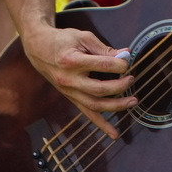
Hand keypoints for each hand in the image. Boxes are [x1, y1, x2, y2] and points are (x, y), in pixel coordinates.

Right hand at [22, 25, 138, 121]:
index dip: (119, 64)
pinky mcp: (71, 98)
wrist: (39, 48)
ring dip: (116, 106)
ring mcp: (69, 91)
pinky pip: (87, 114)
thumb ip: (104, 48)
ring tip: (133, 101)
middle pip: (99, 89)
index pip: (102, 65)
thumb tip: (126, 54)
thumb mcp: (83, 37)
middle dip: (120, 86)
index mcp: (72, 60)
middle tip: (131, 79)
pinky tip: (114, 134)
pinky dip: (102, 125)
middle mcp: (69, 80)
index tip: (127, 61)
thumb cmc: (62, 40)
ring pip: (95, 105)